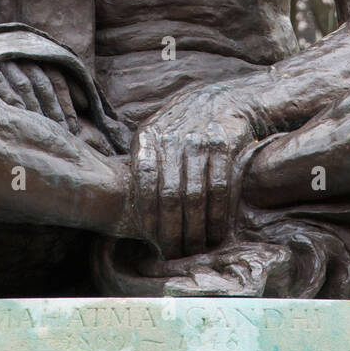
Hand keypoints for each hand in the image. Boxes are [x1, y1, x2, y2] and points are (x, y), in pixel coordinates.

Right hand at [0, 58, 81, 132]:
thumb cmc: (9, 70)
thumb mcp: (33, 71)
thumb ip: (57, 83)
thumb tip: (85, 102)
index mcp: (35, 54)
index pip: (56, 78)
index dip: (66, 102)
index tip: (73, 127)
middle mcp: (21, 55)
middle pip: (42, 84)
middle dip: (53, 110)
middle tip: (62, 134)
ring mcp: (2, 60)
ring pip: (24, 85)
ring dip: (36, 109)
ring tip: (44, 131)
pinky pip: (0, 84)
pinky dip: (11, 100)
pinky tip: (20, 117)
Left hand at [131, 91, 254, 258]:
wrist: (223, 98)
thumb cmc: (182, 126)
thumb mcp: (155, 134)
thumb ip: (142, 163)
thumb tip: (125, 206)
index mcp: (148, 136)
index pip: (144, 182)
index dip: (148, 215)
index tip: (152, 240)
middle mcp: (172, 137)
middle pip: (170, 195)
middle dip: (172, 230)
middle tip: (175, 252)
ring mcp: (199, 139)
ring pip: (195, 195)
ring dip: (195, 229)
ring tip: (194, 248)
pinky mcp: (224, 143)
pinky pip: (220, 187)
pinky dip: (218, 215)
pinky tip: (216, 231)